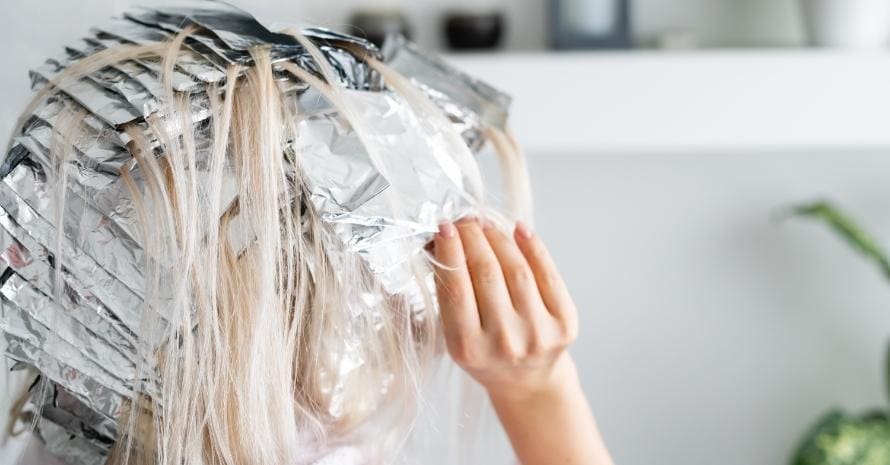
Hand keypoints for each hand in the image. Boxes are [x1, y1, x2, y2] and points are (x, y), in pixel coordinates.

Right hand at [431, 216, 578, 398]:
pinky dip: (533, 247)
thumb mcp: (457, 333)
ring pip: (516, 269)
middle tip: (466, 220)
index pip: (456, 287)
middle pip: (486, 273)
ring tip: (486, 224)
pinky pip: (548, 274)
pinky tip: (519, 231)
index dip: (450, 251)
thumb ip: (449, 292)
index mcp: (469, 347)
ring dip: (499, 238)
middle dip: (473, 238)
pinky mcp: (564, 324)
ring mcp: (537, 333)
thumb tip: (444, 239)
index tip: (445, 227)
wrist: (528, 381)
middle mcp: (505, 342)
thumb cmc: (486, 352)